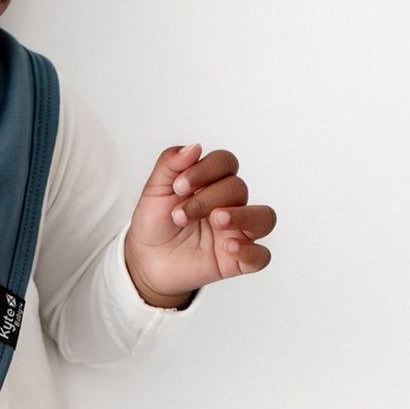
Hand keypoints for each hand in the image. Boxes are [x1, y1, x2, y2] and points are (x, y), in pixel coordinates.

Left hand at [124, 143, 276, 305]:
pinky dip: (250, 251)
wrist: (145, 260)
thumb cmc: (155, 223)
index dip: (206, 169)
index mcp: (213, 183)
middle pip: (238, 188)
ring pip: (264, 217)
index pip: (226, 163)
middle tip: (180, 215)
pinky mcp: (237, 262)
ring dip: (242, 216)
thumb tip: (194, 147)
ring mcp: (237, 232)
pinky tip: (228, 247)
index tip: (178, 187)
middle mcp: (230, 204)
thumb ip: (170, 164)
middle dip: (207, 199)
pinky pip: (261, 256)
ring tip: (216, 220)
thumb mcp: (155, 190)